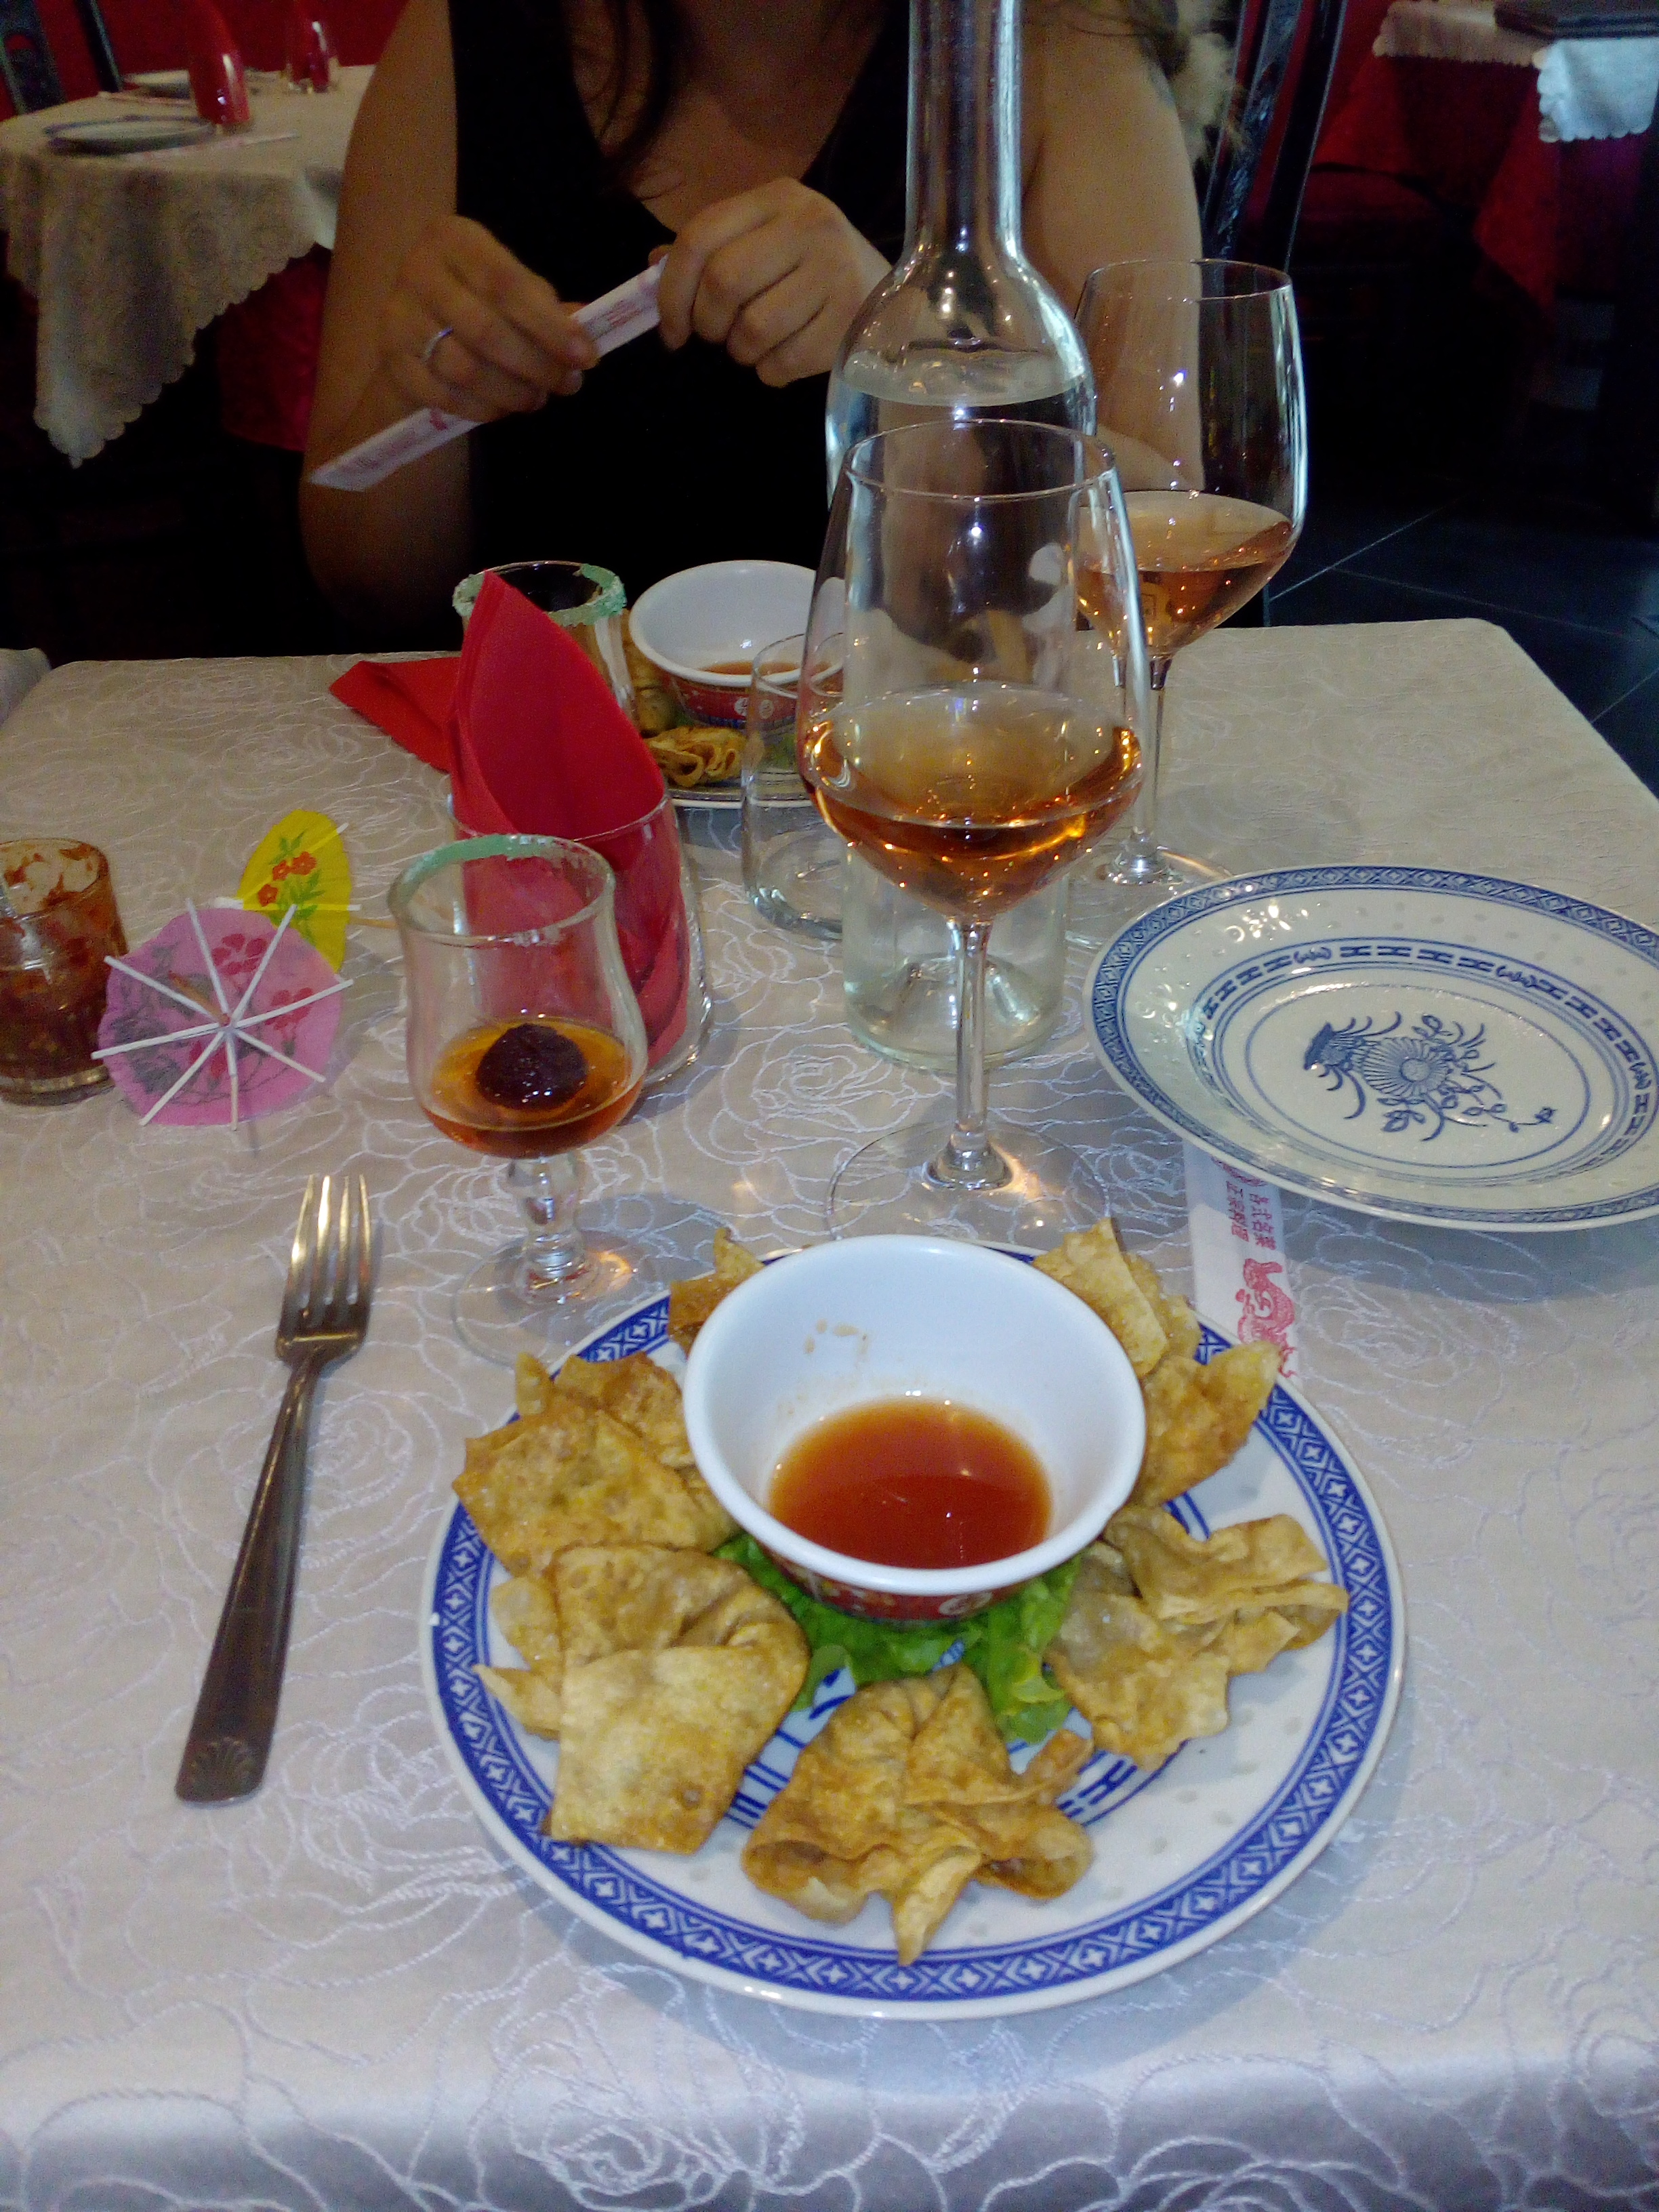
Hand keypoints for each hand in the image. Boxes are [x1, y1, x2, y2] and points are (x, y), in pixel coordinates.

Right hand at [375, 215, 599, 420]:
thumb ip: (543, 305)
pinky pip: (444, 397)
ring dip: (513, 393)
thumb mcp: (508, 282)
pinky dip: (483, 410)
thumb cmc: (476, 293)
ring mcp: (399, 316)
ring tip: (538, 398)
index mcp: (454, 239)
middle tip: (567, 384)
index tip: (585, 356)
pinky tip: (504, 408)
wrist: (416, 315)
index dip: (550, 326)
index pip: (507, 285)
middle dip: (537, 365)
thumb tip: (584, 334)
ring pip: (465, 370)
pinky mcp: (392, 358)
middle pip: (487, 331)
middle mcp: (419, 271)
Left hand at [655, 180, 888, 386]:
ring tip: (753, 346)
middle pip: (724, 281)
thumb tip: (652, 268)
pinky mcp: (849, 321)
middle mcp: (809, 226)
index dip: (672, 290)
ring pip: (753, 328)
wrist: (894, 302)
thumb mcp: (766, 243)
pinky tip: (784, 357)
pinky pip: (784, 362)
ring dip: (741, 351)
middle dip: (707, 323)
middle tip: (715, 336)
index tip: (671, 328)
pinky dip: (771, 371)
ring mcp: (835, 272)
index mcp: (778, 199)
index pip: (701, 236)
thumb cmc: (814, 272)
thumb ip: (711, 250)